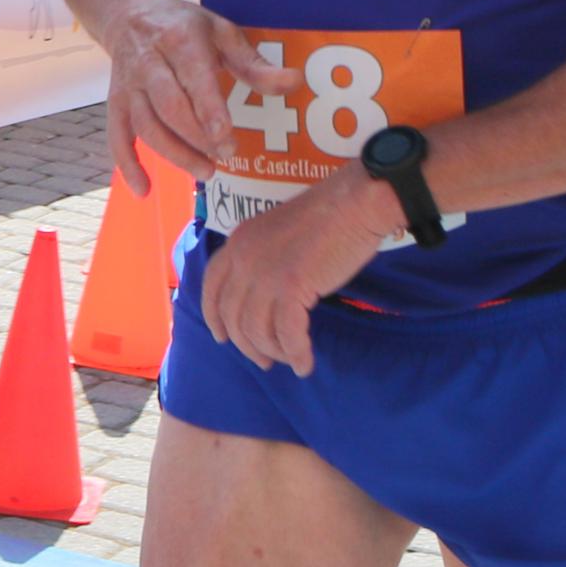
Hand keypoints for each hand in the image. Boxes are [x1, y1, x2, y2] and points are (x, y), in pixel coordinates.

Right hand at [96, 0, 275, 197]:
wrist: (129, 14)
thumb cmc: (184, 27)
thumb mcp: (222, 33)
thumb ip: (255, 64)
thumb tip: (295, 82)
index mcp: (180, 40)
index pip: (193, 78)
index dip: (209, 111)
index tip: (227, 140)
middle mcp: (149, 63)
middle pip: (168, 107)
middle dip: (197, 137)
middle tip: (224, 159)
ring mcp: (128, 85)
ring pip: (146, 126)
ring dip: (174, 154)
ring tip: (205, 171)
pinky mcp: (115, 103)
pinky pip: (117, 137)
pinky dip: (127, 165)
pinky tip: (144, 190)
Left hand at [197, 172, 396, 375]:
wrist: (354, 202)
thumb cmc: (328, 216)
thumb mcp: (279, 233)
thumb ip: (266, 258)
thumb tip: (269, 296)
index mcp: (238, 241)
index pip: (211, 285)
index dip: (213, 316)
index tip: (222, 338)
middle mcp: (242, 258)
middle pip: (231, 314)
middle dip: (246, 344)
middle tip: (264, 362)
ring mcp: (264, 273)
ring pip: (255, 329)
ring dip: (272, 352)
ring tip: (289, 361)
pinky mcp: (291, 287)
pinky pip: (287, 334)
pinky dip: (296, 354)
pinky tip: (305, 364)